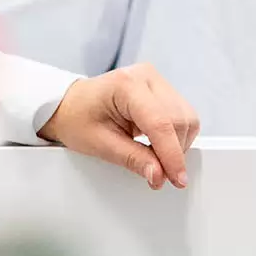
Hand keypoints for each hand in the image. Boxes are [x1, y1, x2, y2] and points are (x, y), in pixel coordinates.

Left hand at [40, 63, 198, 189]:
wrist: (69, 104)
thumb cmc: (77, 118)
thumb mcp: (100, 144)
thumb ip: (133, 159)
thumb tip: (159, 175)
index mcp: (127, 85)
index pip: (161, 124)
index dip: (172, 155)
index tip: (177, 179)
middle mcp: (146, 76)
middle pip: (179, 121)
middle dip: (173, 152)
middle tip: (157, 174)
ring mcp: (157, 80)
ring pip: (186, 118)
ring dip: (177, 144)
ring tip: (153, 157)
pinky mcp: (163, 89)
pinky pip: (182, 116)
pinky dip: (175, 136)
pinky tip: (157, 144)